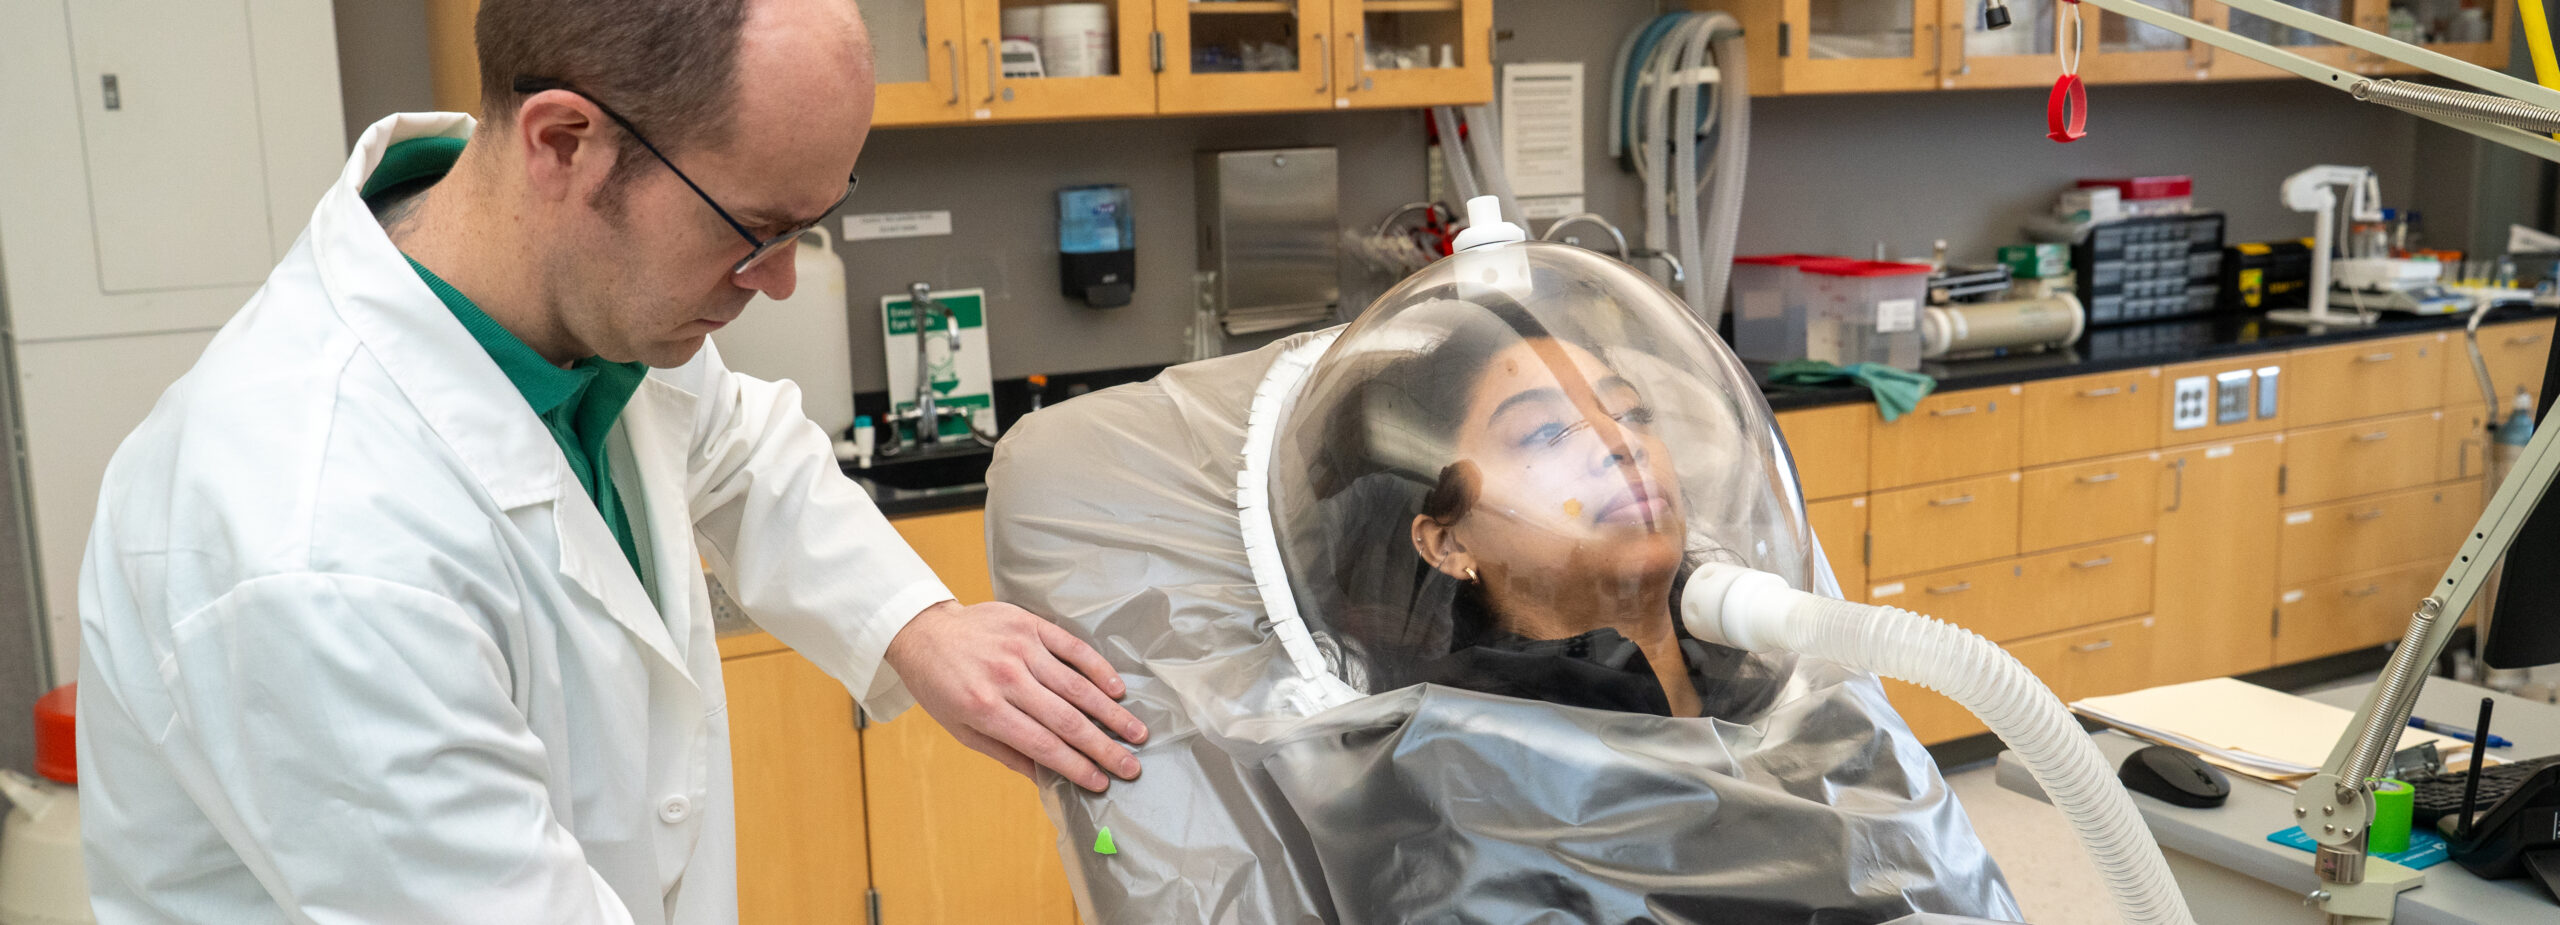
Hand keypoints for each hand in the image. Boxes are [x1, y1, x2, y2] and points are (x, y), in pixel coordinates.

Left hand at [884, 600, 1147, 790]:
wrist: (924, 631)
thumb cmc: (940, 686)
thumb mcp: (961, 729)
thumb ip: (1005, 752)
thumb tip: (1044, 778)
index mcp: (986, 709)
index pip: (1042, 744)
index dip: (1075, 766)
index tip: (1101, 782)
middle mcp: (1007, 678)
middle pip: (1067, 719)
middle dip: (1103, 747)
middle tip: (1130, 766)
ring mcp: (1021, 648)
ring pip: (1077, 686)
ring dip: (1111, 713)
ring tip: (1137, 733)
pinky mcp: (1031, 625)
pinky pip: (1073, 649)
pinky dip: (1099, 669)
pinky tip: (1118, 689)